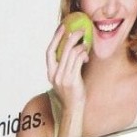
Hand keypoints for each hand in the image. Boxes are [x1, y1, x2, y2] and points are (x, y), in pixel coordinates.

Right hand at [45, 22, 88, 136]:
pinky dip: (83, 54)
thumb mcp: (63, 78)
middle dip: (71, 37)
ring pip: (71, 54)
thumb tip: (72, 49)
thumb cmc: (71, 93)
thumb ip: (64, 65)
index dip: (55, 38)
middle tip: (79, 29)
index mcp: (50, 72)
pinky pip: (78, 61)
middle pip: (62, 50)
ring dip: (80, 46)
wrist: (73, 109)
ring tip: (86, 44)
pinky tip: (86, 55)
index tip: (62, 27)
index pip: (49, 51)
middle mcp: (54, 74)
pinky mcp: (72, 80)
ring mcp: (63, 77)